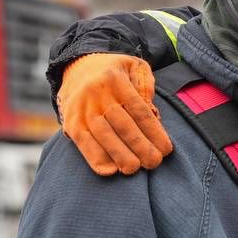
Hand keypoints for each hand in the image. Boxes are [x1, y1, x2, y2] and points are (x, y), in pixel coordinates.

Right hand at [58, 53, 172, 174]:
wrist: (77, 67)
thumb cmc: (114, 73)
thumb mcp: (134, 67)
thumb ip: (146, 87)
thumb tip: (154, 117)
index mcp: (115, 79)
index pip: (138, 109)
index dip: (153, 131)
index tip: (166, 149)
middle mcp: (96, 93)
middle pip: (122, 124)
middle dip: (140, 146)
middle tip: (154, 162)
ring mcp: (81, 108)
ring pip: (103, 135)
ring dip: (120, 155)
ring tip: (135, 169)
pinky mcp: (71, 122)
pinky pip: (83, 143)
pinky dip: (96, 158)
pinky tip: (110, 170)